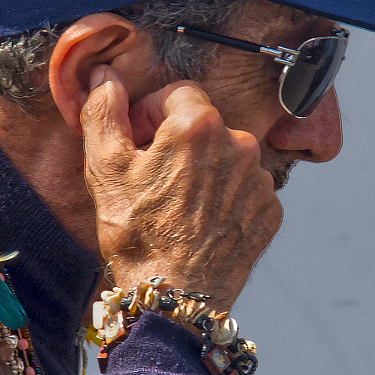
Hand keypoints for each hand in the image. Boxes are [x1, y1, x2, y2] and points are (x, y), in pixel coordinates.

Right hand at [80, 66, 282, 307]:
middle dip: (178, 143)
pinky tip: (200, 224)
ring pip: (226, 158)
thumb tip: (103, 77)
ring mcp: (260, 180)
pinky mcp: (270, 211)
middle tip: (153, 179)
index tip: (140, 143)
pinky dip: (225, 199)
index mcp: (200, 124)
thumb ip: (103, 112)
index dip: (152, 114)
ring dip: (204, 171)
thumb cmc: (137, 234)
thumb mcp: (105, 168)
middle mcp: (241, 144)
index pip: (177, 93)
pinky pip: (245, 190)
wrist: (174, 297)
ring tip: (177, 207)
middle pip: (204, 126)